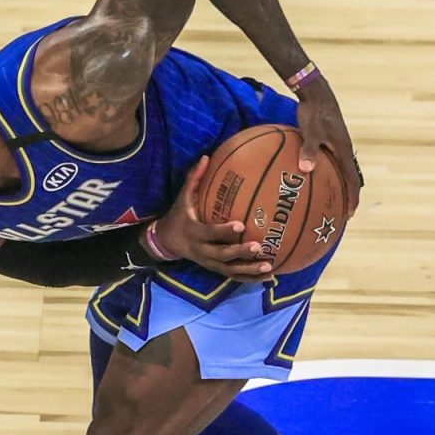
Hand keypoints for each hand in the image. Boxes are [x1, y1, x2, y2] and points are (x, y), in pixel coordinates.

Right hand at [154, 157, 272, 281]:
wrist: (166, 241)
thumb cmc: (178, 216)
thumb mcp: (182, 198)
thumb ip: (194, 179)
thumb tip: (207, 156)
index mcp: (194, 232)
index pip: (209, 233)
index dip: (223, 231)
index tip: (240, 225)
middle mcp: (201, 251)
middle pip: (221, 255)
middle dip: (239, 252)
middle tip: (258, 247)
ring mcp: (209, 263)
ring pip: (230, 270)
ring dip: (249, 270)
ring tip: (269, 268)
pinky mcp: (215, 269)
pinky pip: (233, 276)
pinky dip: (250, 279)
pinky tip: (269, 278)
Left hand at [293, 79, 361, 216]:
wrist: (317, 94)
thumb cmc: (314, 112)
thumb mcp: (310, 131)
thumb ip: (308, 150)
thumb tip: (306, 169)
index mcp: (344, 152)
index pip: (352, 181)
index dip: (352, 199)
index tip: (349, 215)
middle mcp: (343, 151)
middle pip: (348, 179)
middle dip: (347, 198)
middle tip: (341, 215)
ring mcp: (337, 147)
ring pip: (340, 172)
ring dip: (337, 188)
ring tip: (329, 203)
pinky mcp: (329, 142)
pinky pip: (329, 164)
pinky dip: (325, 175)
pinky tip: (311, 181)